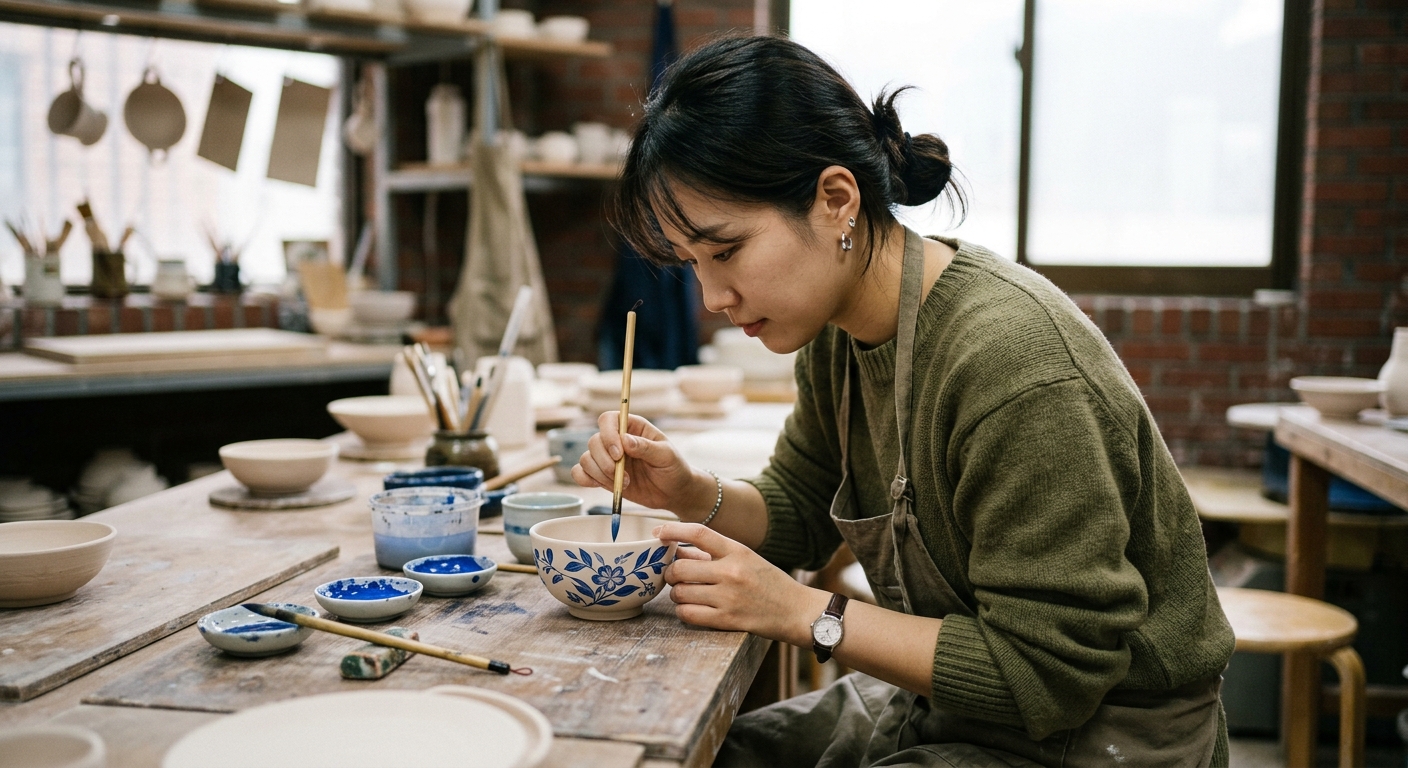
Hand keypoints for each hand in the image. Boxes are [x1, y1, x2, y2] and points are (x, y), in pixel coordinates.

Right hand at [572, 412, 699, 512]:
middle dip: (604, 460)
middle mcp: (616, 440)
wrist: (673, 492)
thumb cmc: (673, 468)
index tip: (618, 453)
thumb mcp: (666, 456)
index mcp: (632, 427)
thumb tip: (625, 440)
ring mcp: (608, 459)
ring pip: (586, 459)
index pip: (608, 419)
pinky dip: (586, 480)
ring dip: (600, 473)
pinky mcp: (602, 476)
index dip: (608, 434)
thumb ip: (646, 447)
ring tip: (623, 484)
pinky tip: (603, 485)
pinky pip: (580, 473)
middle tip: (623, 475)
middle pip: (594, 441)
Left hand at [656, 523, 820, 643]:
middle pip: (680, 567)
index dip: (672, 531)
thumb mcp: (745, 559)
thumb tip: (676, 548)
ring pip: (680, 593)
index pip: (698, 533)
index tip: (657, 533)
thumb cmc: (769, 582)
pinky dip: (683, 611)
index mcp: (737, 551)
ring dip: (676, 593)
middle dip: (670, 573)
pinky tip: (690, 608)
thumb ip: (711, 553)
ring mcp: (728, 597)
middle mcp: (731, 572)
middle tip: (674, 576)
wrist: (796, 611)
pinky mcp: (727, 620)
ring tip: (685, 593)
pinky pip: (687, 614)